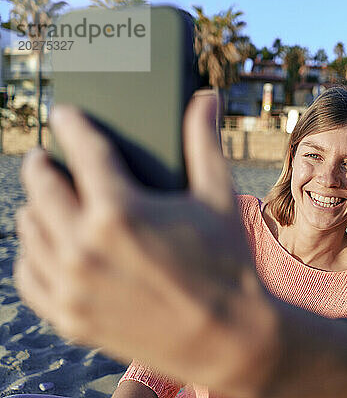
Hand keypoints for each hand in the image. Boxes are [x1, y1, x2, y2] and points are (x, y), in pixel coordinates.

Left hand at [15, 94, 278, 395]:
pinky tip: (47, 245)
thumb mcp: (217, 198)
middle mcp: (85, 247)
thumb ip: (204, 142)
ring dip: (36, 207)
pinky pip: (29, 276)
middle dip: (43, 164)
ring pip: (30, 229)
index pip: (81, 150)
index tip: (66, 116)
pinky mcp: (71, 317)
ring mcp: (73, 286)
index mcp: (120, 211)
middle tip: (48, 158)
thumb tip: (207, 97)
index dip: (72, 125)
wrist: (228, 337)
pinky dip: (33, 254)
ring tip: (47, 200)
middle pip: (41, 187)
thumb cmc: (226, 265)